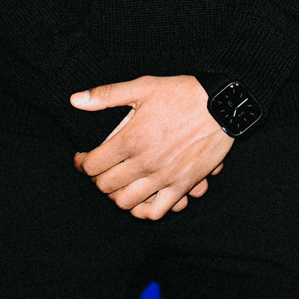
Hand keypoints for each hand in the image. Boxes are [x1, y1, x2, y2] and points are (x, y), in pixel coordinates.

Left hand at [71, 75, 232, 218]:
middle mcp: (144, 163)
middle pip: (105, 186)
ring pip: (126, 202)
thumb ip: (106, 95)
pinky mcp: (183, 184)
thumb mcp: (144, 86)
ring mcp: (164, 177)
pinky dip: (145, 210)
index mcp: (131, 140)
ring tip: (120, 183)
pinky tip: (144, 197)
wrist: (223, 105)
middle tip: (101, 170)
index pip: (91, 166)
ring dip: (117, 195)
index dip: (80, 163)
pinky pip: (157, 211)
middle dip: (97, 179)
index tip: (82, 158)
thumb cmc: (183, 93)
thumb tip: (75, 100)